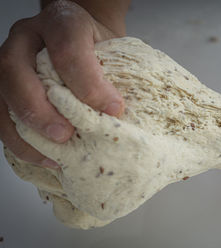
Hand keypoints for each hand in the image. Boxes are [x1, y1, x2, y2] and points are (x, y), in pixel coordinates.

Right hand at [0, 1, 124, 167]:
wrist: (84, 41)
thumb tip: (115, 115)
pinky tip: (44, 157)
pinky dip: (19, 140)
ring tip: (52, 156)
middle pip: (15, 68)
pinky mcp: (5, 86)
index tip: (112, 109)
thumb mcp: (114, 51)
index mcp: (61, 23)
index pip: (67, 48)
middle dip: (38, 108)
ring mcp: (10, 60)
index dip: (88, 82)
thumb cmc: (100, 48)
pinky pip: (0, 114)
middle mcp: (27, 38)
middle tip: (64, 135)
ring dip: (24, 131)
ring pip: (0, 94)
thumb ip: (113, 76)